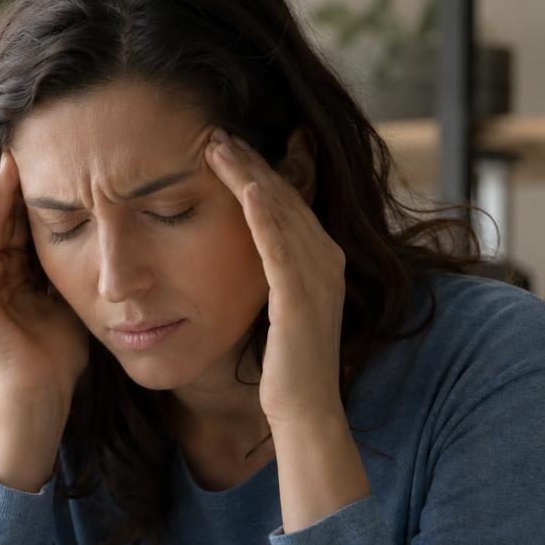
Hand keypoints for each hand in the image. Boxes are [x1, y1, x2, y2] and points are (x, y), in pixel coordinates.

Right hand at [0, 149, 89, 405]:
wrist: (41, 392)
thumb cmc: (59, 356)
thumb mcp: (69, 298)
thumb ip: (71, 271)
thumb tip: (96, 238)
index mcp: (13, 279)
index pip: (21, 229)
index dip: (31, 198)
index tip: (46, 165)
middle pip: (1, 223)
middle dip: (9, 188)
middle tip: (19, 150)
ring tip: (2, 160)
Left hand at [204, 129, 346, 428]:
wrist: (307, 413)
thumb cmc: (288, 370)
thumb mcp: (281, 312)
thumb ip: (274, 280)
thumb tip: (246, 262)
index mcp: (323, 262)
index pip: (288, 203)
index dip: (258, 172)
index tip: (226, 146)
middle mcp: (327, 261)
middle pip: (285, 197)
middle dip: (251, 161)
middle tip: (216, 131)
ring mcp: (317, 277)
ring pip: (280, 211)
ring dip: (250, 174)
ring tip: (218, 144)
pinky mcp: (300, 297)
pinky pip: (280, 247)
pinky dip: (263, 214)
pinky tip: (246, 187)